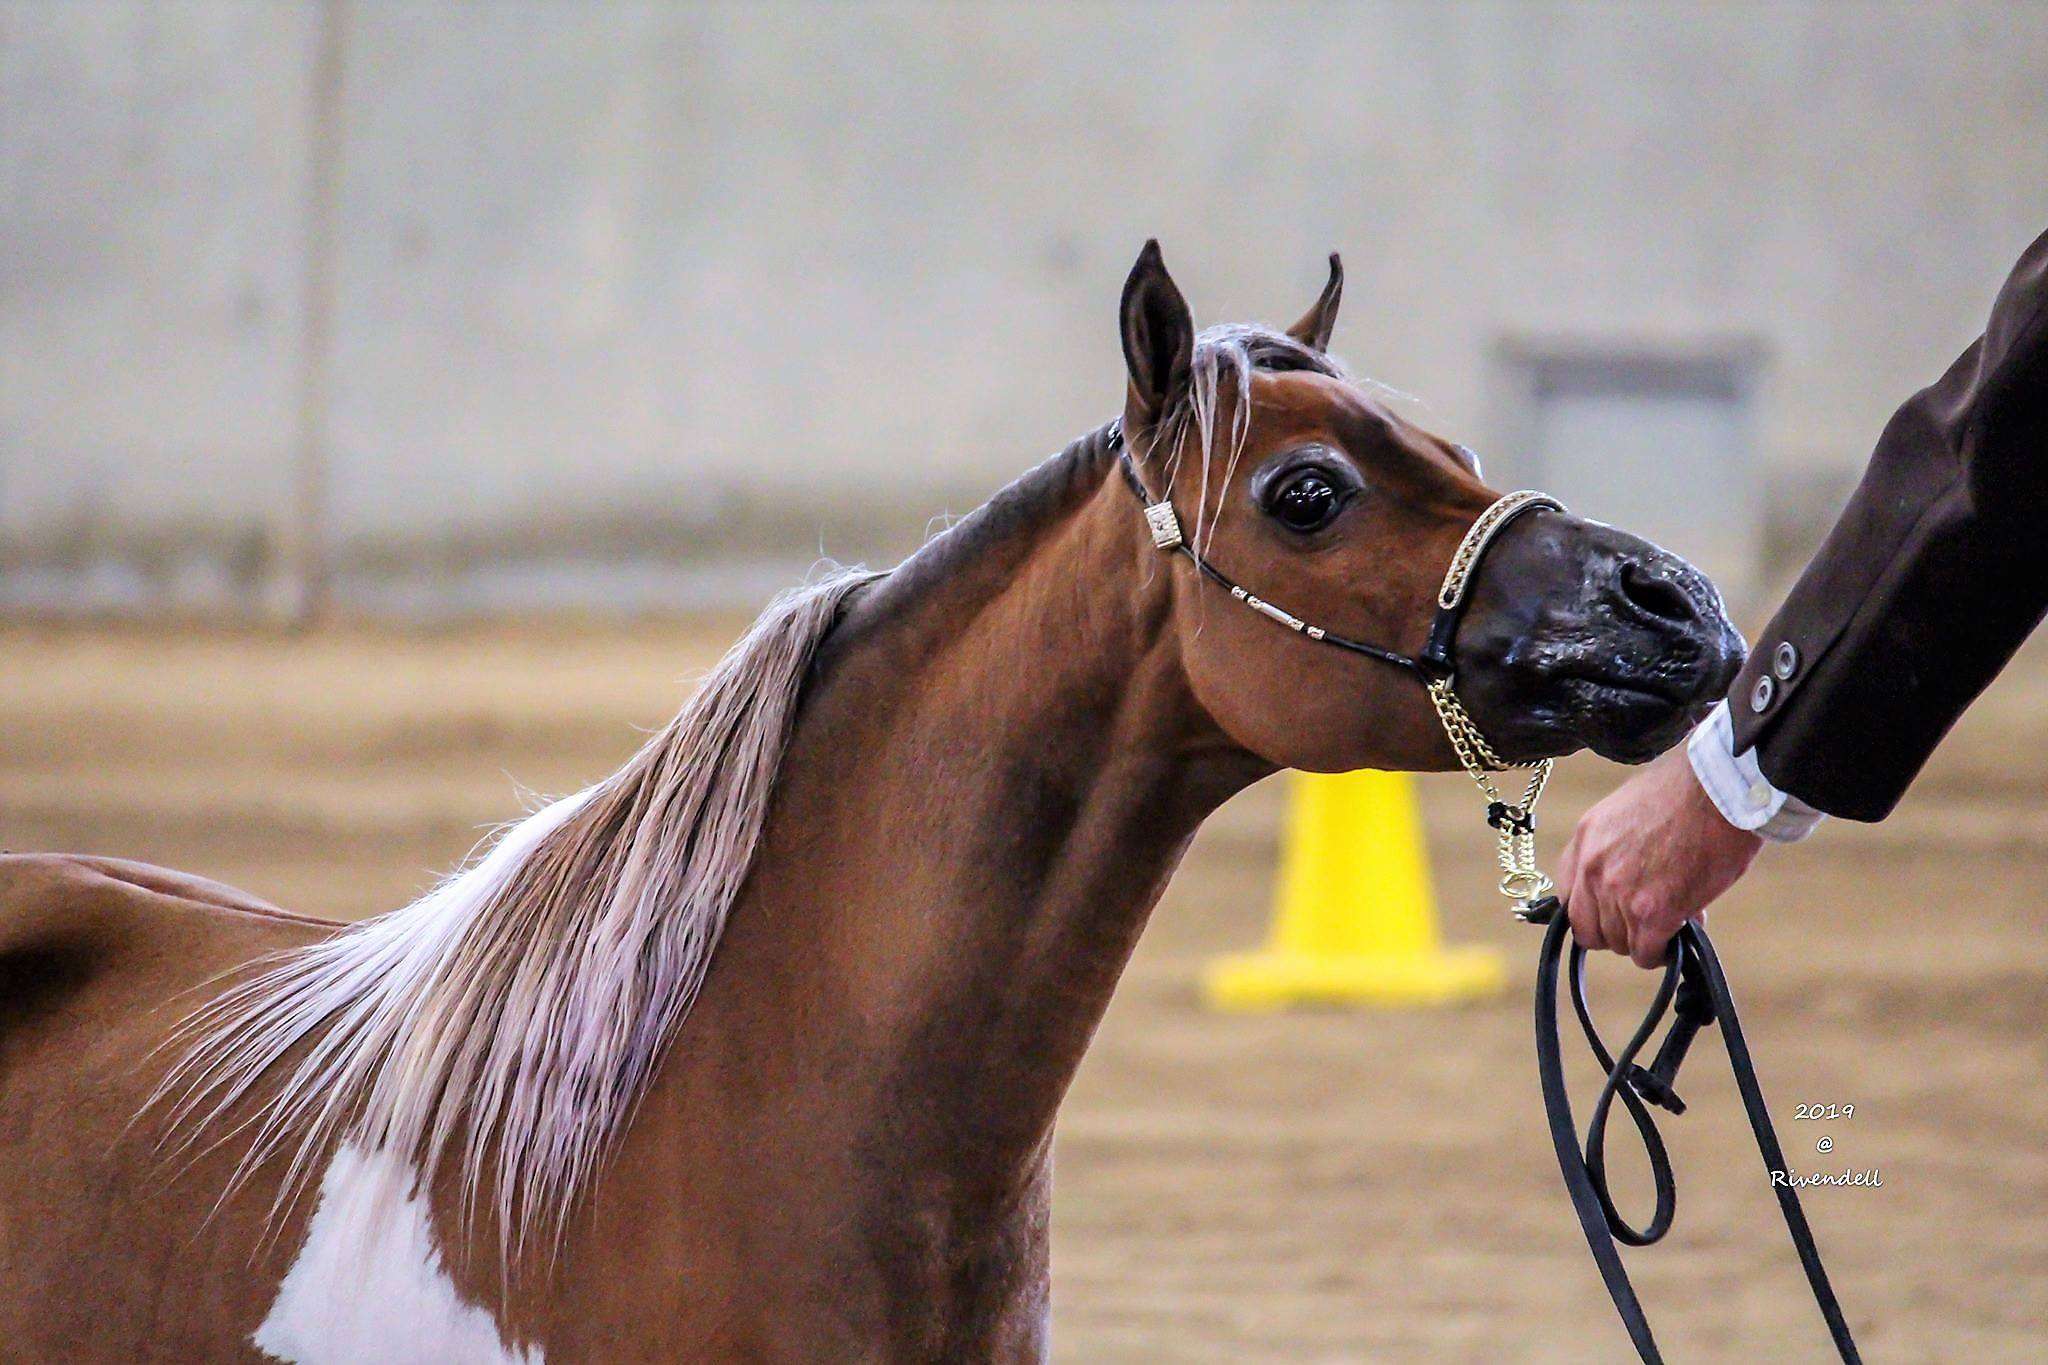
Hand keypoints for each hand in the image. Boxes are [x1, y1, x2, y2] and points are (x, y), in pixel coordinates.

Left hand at [1555, 746, 1763, 967]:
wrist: (1719, 789)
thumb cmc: (1688, 789)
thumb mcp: (1629, 809)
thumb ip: (1618, 845)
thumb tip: (1634, 875)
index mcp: (1586, 838)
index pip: (1568, 895)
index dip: (1593, 910)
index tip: (1612, 912)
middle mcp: (1593, 868)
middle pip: (1588, 929)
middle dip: (1616, 932)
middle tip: (1645, 923)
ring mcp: (1619, 893)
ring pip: (1619, 944)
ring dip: (1645, 940)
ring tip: (1674, 920)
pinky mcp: (1652, 914)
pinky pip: (1646, 953)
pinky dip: (1663, 953)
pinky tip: (1680, 935)